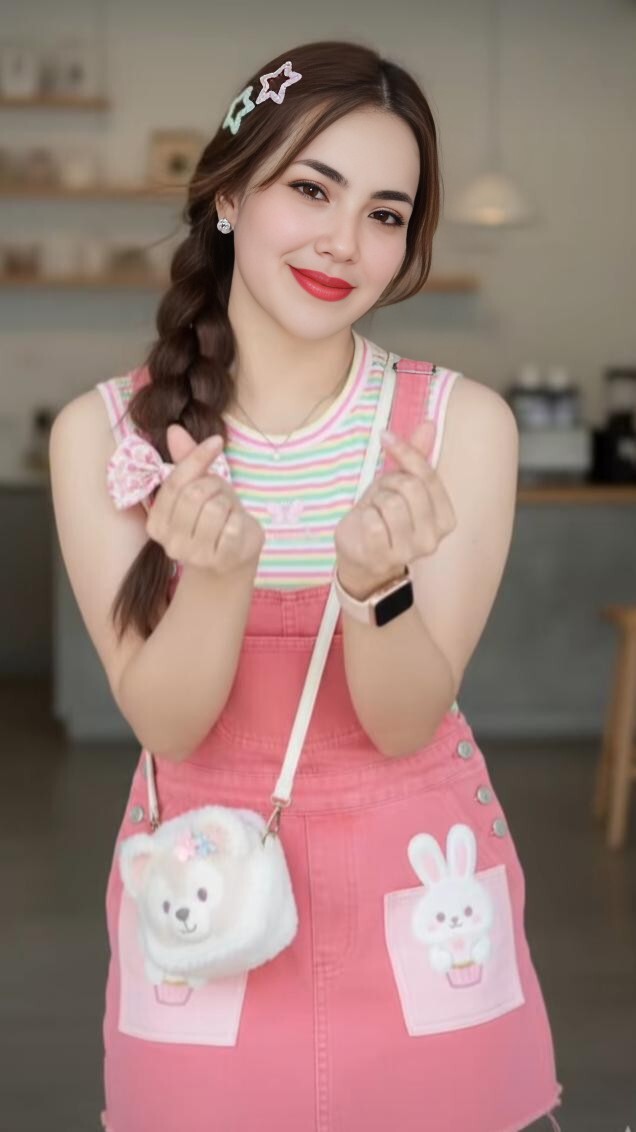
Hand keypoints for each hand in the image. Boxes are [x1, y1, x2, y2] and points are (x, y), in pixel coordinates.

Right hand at [146, 425, 264, 575]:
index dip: (197, 458)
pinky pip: (232, 527)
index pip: (174, 483)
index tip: (216, 442)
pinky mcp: (220, 562)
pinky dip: (240, 521)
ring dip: (229, 504)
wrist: (233, 560)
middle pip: (195, 493)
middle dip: (215, 486)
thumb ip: (186, 461)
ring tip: (228, 515)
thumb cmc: (214, 521)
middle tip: (221, 496)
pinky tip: (236, 529)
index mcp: (157, 524)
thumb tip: (175, 429)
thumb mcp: (199, 488)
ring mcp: (194, 556)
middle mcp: (170, 543)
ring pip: (215, 508)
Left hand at [333, 420, 456, 593]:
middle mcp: (433, 538)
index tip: (386, 437)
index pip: (428, 475)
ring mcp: (409, 552)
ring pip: (390, 503)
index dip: (405, 452)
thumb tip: (428, 423)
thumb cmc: (384, 518)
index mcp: (446, 518)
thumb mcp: (400, 484)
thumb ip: (416, 457)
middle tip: (381, 494)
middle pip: (409, 487)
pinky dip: (363, 517)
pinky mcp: (383, 557)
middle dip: (388, 483)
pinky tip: (365, 527)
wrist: (361, 556)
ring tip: (375, 512)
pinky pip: (372, 521)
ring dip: (375, 501)